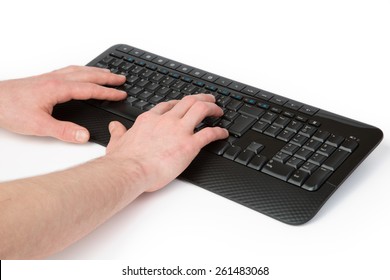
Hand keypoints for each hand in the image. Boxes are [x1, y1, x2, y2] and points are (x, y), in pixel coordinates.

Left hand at [0, 66, 125, 142]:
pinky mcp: (43, 80)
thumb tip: (84, 135)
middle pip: (87, 74)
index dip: (108, 92)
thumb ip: (64, 131)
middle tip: (121, 78)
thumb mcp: (38, 126)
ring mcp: (49, 78)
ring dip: (95, 71)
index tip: (121, 93)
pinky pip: (68, 70)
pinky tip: (80, 73)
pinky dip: (81, 70)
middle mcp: (55, 80)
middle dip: (107, 77)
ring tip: (106, 72)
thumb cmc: (9, 109)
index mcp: (58, 89)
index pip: (90, 89)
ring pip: (78, 70)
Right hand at [105, 94, 228, 191]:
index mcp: (150, 119)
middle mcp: (166, 121)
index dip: (179, 103)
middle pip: (188, 101)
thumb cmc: (123, 160)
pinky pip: (209, 133)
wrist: (130, 170)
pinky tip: (223, 133)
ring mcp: (179, 131)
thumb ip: (118, 132)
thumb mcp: (117, 141)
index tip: (184, 104)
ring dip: (212, 108)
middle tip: (208, 100)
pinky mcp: (189, 145)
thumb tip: (114, 126)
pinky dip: (219, 132)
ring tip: (218, 111)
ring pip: (201, 109)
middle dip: (201, 98)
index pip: (168, 105)